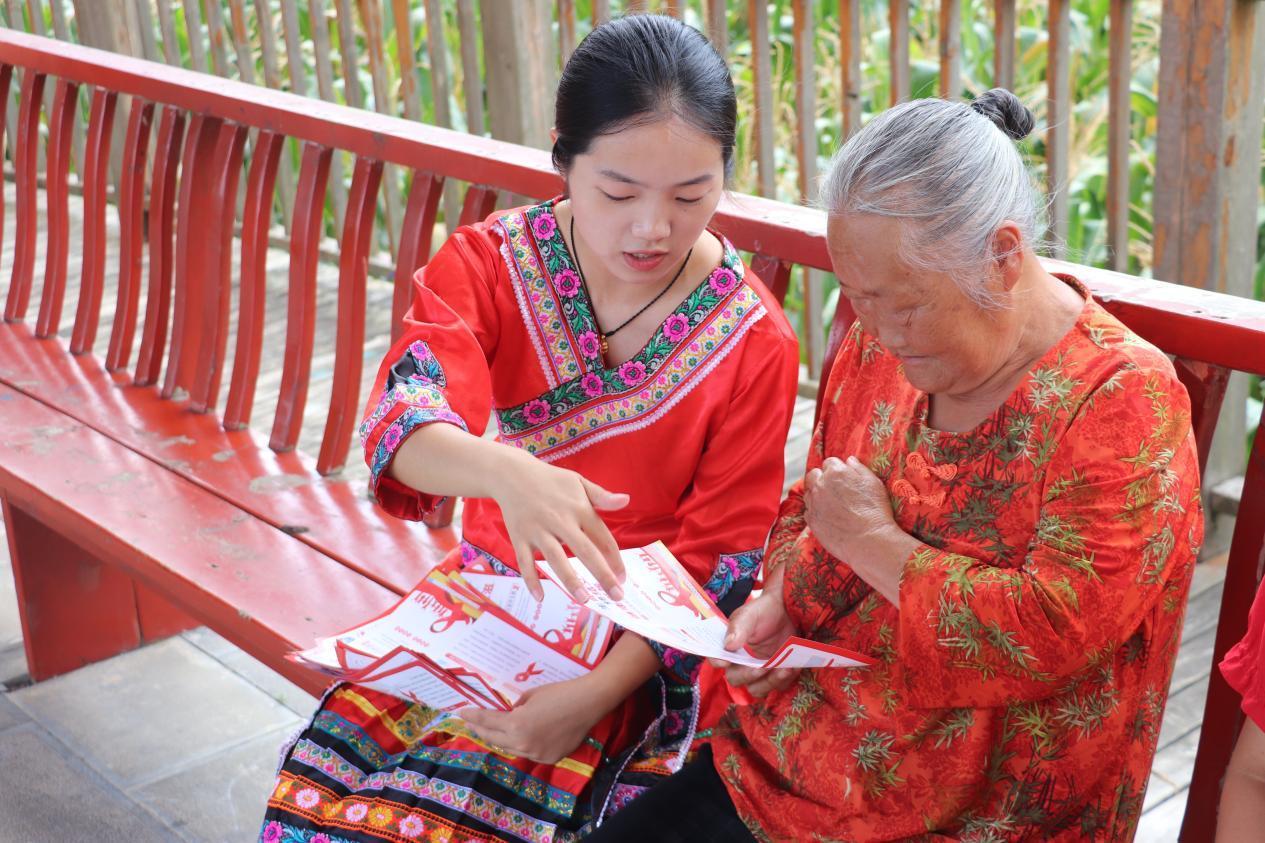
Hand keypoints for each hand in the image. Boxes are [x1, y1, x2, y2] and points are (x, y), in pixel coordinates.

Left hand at [460, 677, 602, 764]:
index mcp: (516, 725)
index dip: (472, 717)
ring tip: (494, 730)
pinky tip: (523, 736)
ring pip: (512, 748)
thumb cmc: (560, 692)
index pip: (487, 722)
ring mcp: (537, 754)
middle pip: (494, 739)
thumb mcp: (531, 695)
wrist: (589, 702)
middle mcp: (523, 744)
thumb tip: (509, 714)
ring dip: (502, 739)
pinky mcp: (550, 758)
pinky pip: (530, 752)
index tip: (461, 713)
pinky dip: (523, 744)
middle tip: (472, 723)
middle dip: (481, 730)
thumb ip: (516, 707)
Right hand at [493, 451, 627, 601]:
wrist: (511, 474)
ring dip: (570, 580)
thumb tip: (626, 500)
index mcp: (579, 508)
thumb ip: (602, 496)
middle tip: (617, 596)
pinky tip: (540, 597)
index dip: (615, 559)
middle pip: (584, 551)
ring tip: (584, 599)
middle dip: (602, 575)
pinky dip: (531, 580)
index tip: (623, 578)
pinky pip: (525, 562)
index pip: (602, 537)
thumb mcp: (579, 482)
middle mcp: (560, 521)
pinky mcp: (519, 537)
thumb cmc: (551, 480)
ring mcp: (538, 530)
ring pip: (556, 559)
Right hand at [706, 587, 800, 697]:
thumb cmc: (764, 610)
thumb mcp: (750, 615)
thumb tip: (728, 645)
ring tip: (784, 669)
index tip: (725, 661)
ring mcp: (759, 671)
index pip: (716, 657)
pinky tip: (792, 667)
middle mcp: (741, 662)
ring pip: (757, 689)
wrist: (789, 611)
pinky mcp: (776, 675)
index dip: (717, 661)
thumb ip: (739, 627)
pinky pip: (777, 686)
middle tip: (762, 667)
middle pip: (735, 679)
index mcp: (730, 647)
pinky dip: (784, 679)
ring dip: (769, 682)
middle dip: (748, 676)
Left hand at [804, 456, 915, 603]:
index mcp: (835, 472)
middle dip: (821, 478)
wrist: (869, 540)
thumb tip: (849, 460)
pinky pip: (808, 510)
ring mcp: (813, 503)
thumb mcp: (873, 483)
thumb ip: (858, 468)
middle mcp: (820, 485)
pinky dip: (815, 511)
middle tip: (833, 489)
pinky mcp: (811, 520)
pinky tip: (828, 516)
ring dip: (817, 494)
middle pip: (813, 475)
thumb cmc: (875, 510)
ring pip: (809, 492)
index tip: (843, 478)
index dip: (837, 470)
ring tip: (831, 504)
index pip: (830, 463)